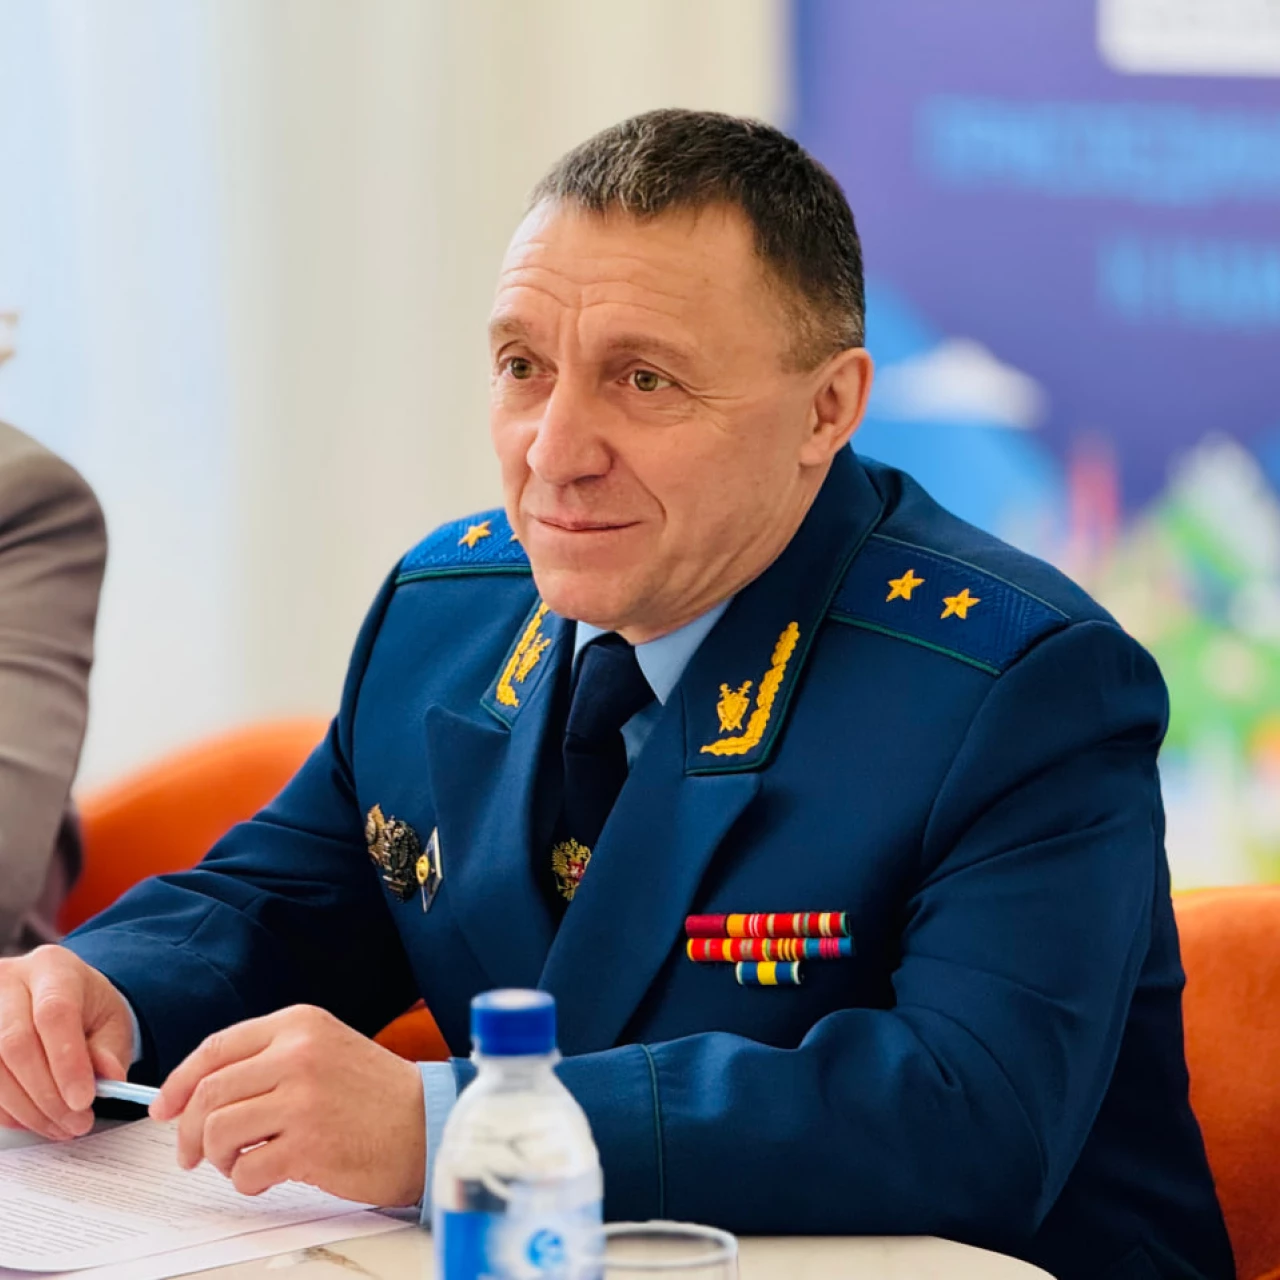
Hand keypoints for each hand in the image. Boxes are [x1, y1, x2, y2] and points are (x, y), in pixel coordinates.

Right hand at [0, 945, 132, 1139]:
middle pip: (16, 1044)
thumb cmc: (86, 1009)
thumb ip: (110, 1049)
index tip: (84, 1100)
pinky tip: (34, 1119)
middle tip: (77, 1122)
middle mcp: (9, 982)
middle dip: (47, 1094)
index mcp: (52, 967)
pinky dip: (9, 1111)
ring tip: (61, 1126)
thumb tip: (109, 1078)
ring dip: (28, 1109)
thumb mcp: (112, 1021)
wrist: (62, 1000)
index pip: (54, 1013)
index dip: (67, 1062)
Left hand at [151, 1005, 425, 1205]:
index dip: (179, 1082)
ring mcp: (302, 1099)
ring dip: (216, 1157)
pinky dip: (246, 1180)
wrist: (425, 1122)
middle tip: (190, 1153)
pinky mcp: (308, 1144)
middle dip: (185, 1131)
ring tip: (238, 1162)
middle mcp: (297, 1054)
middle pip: (207, 1093)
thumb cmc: (373, 1093)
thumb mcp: (323, 1050)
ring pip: (217, 1131)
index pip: (216, 1048)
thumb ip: (270, 1058)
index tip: (164, 1107)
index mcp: (299, 1024)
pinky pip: (245, 1169)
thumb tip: (198, 1093)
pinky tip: (267, 1175)